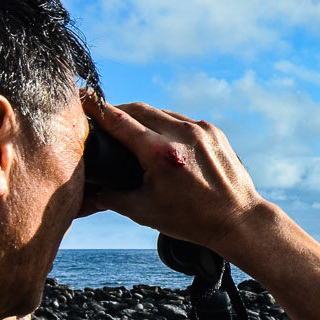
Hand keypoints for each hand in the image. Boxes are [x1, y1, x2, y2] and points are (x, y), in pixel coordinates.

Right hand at [84, 95, 266, 253]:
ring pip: (162, 113)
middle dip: (119, 111)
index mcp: (160, 153)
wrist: (238, 220)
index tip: (82, 100)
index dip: (97, 109)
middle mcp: (181, 134)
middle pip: (139, 110)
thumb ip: (111, 197)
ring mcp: (201, 130)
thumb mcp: (143, 211)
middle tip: (105, 119)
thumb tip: (90, 189)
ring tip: (133, 130)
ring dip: (145, 117)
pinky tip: (162, 136)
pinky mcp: (215, 132)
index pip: (119, 121)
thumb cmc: (191, 220)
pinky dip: (168, 125)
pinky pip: (183, 120)